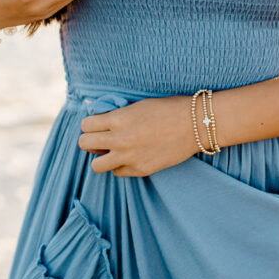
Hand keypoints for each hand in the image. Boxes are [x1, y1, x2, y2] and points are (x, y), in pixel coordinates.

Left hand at [78, 95, 203, 176]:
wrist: (194, 124)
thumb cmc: (167, 109)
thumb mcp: (138, 106)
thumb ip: (117, 114)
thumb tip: (99, 118)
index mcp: (118, 119)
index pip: (86, 126)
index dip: (90, 125)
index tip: (98, 124)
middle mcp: (120, 139)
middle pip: (84, 144)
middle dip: (90, 141)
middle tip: (101, 138)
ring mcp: (129, 157)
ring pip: (96, 166)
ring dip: (102, 157)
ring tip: (113, 150)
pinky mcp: (140, 170)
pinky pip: (118, 172)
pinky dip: (121, 165)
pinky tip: (132, 156)